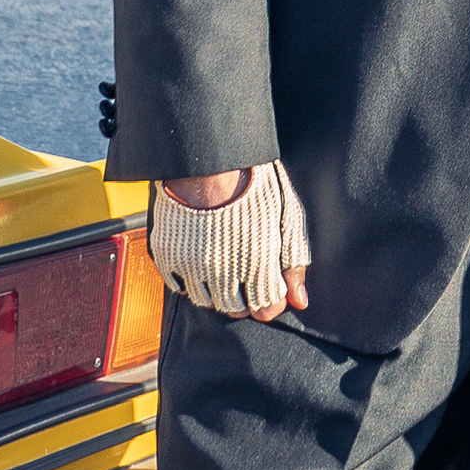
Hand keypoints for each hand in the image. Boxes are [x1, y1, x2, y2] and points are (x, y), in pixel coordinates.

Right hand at [155, 167, 308, 320]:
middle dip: (246, 298)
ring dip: (218, 291)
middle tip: (247, 274)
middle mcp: (224, 272)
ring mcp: (192, 266)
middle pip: (236, 310)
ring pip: (208, 302)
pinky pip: (180, 286)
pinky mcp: (169, 257)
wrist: (209, 159)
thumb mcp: (287, 219)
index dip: (271, 299)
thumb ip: (294, 264)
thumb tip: (300, 300)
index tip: (270, 286)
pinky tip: (202, 260)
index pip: (266, 308)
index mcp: (258, 264)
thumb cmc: (254, 183)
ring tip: (225, 265)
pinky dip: (191, 280)